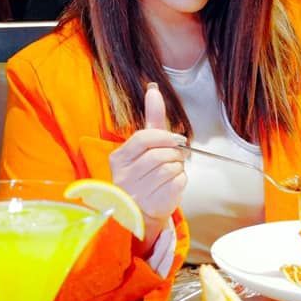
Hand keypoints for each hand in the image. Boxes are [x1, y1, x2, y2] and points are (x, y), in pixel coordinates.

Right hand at [109, 82, 188, 248]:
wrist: (142, 210)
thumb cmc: (144, 174)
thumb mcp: (145, 145)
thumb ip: (151, 118)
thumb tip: (153, 90)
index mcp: (118, 158)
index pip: (144, 139)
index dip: (164, 137)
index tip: (175, 140)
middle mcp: (124, 176)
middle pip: (160, 154)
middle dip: (174, 154)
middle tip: (174, 158)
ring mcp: (138, 192)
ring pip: (171, 168)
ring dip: (178, 167)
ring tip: (171, 172)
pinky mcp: (154, 204)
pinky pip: (178, 182)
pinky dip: (181, 180)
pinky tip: (172, 184)